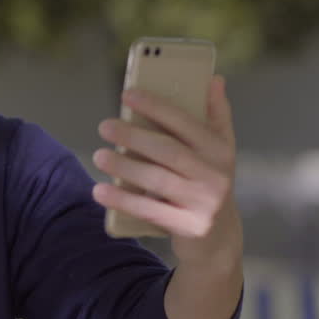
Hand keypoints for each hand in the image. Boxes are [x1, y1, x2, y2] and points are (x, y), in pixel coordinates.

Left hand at [91, 76, 241, 274]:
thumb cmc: (208, 182)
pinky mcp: (189, 228)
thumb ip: (217, 115)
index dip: (156, 106)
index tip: (127, 94)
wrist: (218, 240)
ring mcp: (204, 204)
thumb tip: (214, 79)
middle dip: (133, 136)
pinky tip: (101, 190)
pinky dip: (123, 200)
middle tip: (104, 126)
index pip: (186, 122)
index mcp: (220, 150)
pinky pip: (150, 211)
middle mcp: (216, 176)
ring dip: (124, 167)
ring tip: (99, 156)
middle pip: (168, 151)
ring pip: (157, 180)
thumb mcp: (219, 151)